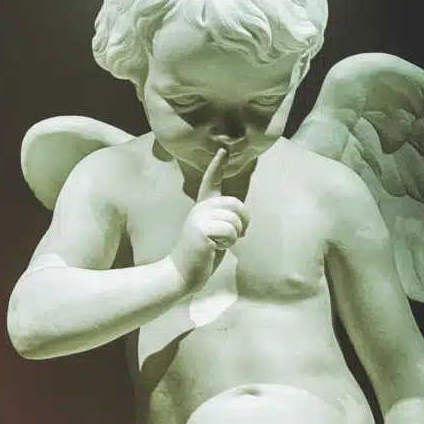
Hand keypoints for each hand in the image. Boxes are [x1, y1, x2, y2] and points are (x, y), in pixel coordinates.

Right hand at [169, 148, 249, 292]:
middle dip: (242, 223)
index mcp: (202, 208)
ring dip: (234, 236)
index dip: (217, 166)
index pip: (210, 182)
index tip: (223, 150)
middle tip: (232, 236)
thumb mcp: (214, 233)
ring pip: (236, 220)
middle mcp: (200, 209)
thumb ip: (224, 220)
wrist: (181, 274)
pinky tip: (214, 248)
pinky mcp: (202, 230)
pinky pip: (230, 232)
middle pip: (237, 204)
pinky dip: (228, 243)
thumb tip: (243, 219)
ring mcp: (199, 218)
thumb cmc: (200, 256)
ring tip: (218, 244)